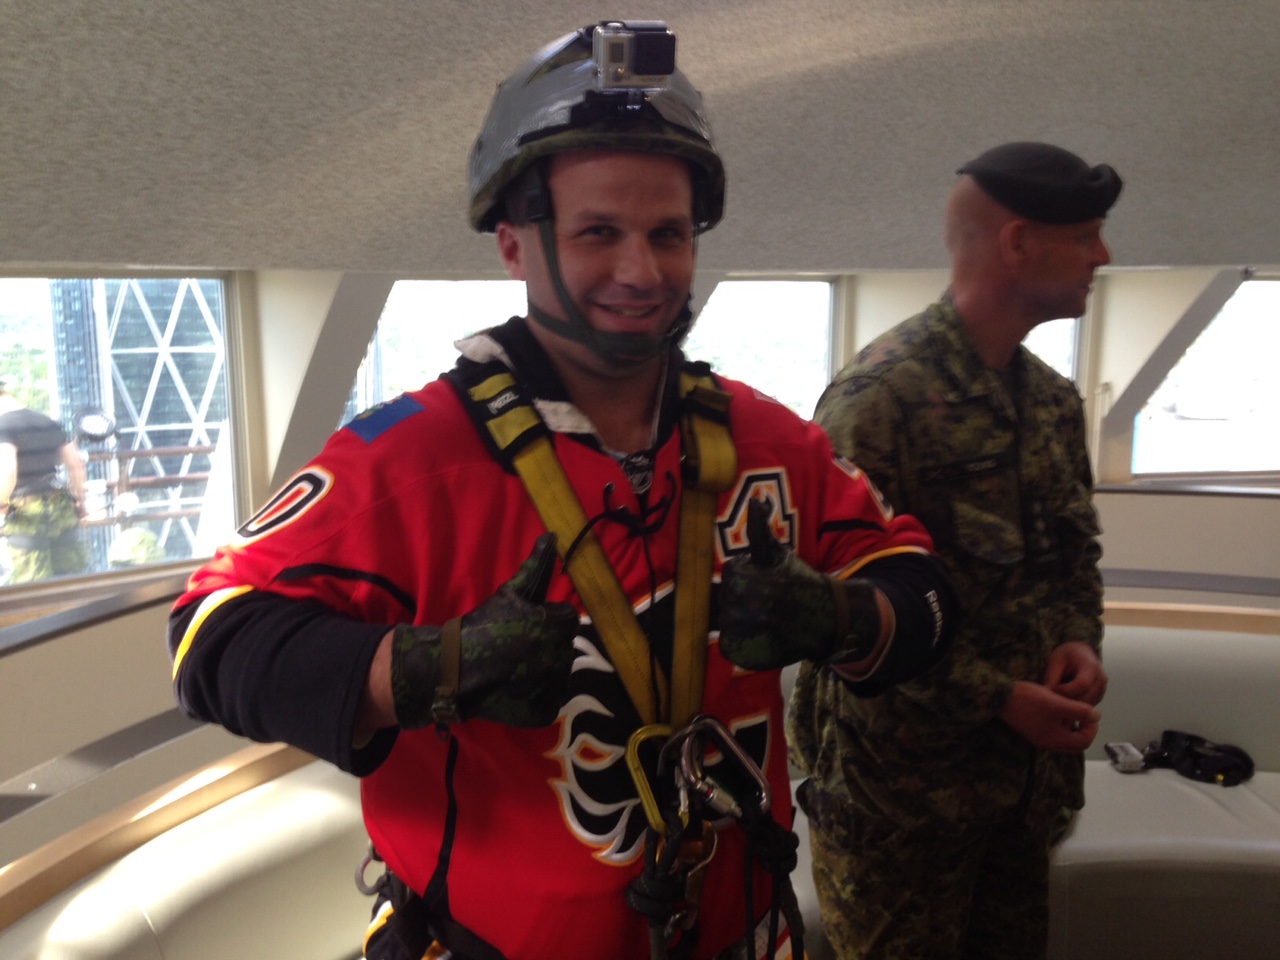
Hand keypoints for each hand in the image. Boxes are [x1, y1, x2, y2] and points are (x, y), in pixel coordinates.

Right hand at [391, 534, 579, 727]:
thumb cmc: (483, 626)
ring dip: (543, 670)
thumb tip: (552, 535)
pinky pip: (548, 699)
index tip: (522, 626)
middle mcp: (563, 658)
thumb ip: (536, 565)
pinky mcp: (545, 712)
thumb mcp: (510, 593)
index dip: (544, 620)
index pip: (566, 619)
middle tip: (515, 647)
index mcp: (558, 627)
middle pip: (564, 646)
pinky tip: (514, 687)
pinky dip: (535, 696)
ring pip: (558, 673)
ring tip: (513, 668)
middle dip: (545, 645)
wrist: (454, 670)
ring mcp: (555, 687)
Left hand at [717, 499, 879, 670]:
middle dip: (737, 594)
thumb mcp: (780, 555)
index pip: (732, 573)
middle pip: (728, 597)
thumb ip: (761, 530)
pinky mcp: (757, 656)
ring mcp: (761, 635)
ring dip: (735, 616)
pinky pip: (729, 645)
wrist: (827, 619)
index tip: (755, 575)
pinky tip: (751, 631)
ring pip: (726, 621)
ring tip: (754, 613)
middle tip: (756, 596)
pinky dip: (735, 639)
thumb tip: (755, 502)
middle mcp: (765, 610)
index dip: (741, 572)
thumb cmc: (799, 581)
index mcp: (768, 582)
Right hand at [998, 680, 1100, 752]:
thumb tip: (1097, 716)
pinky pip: (1053, 734)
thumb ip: (1079, 710)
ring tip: (1071, 711)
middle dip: (1083, 731)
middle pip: (1074, 745)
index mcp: (1055, 739)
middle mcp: (1047, 743)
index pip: (1084, 742)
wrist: (999, 697)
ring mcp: (1038, 739)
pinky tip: (1056, 711)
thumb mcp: (1057, 702)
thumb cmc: (1029, 699)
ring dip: (1072, 729)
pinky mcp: (1032, 732)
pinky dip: (1061, 727)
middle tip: (1084, 715)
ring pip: (1064, 740)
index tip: (1090, 712)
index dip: (1092, 728)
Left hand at [1043, 641, 1106, 705]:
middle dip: (1067, 702)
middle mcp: (1100, 680)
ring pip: (1086, 706)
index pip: (1082, 684)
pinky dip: (1075, 708)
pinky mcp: (1098, 698)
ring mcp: (1101, 690)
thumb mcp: (1056, 660)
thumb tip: (1046, 696)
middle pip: (1085, 698)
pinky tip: (1063, 703)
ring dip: (1071, 707)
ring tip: (1056, 702)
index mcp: (1091, 667)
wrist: (1082, 654)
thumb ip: (1052, 677)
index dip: (1066, 690)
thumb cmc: (1068, 655)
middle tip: (1051, 701)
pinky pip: (1085, 707)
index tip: (1053, 690)